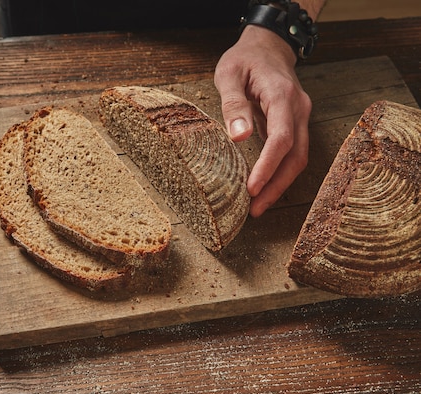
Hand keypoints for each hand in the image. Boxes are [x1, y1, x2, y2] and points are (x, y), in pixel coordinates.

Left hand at [214, 25, 311, 216]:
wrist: (268, 46)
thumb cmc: (245, 59)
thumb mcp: (229, 74)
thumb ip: (233, 105)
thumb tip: (239, 137)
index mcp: (281, 96)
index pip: (281, 139)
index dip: (268, 167)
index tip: (252, 188)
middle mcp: (298, 109)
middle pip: (296, 156)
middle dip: (276, 186)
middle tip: (255, 209)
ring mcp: (300, 117)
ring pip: (298, 158)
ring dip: (280, 184)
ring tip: (258, 206)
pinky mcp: (295, 124)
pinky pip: (292, 153)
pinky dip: (279, 173)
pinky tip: (263, 188)